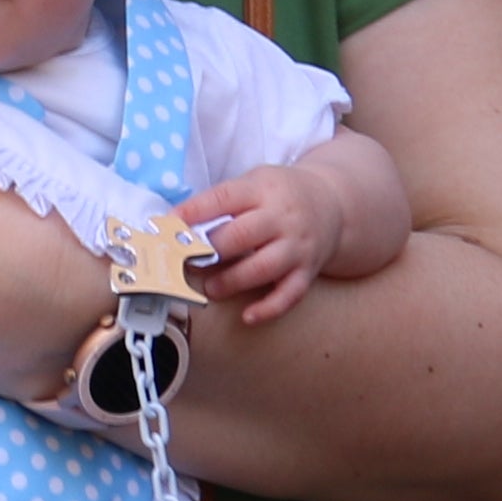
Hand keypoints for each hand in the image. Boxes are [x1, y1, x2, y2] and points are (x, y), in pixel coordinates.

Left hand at [182, 165, 328, 326]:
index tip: (169, 226)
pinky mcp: (307, 271)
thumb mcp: (254, 184)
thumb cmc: (279, 196)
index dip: (194, 212)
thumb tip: (174, 227)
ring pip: (262, 268)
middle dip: (209, 251)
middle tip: (186, 263)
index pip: (224, 198)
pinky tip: (248, 316)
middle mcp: (282, 217)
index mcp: (263, 190)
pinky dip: (268, 308)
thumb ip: (221, 203)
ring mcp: (297, 246)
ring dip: (231, 282)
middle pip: (241, 235)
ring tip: (210, 288)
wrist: (332, 205)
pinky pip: (289, 294)